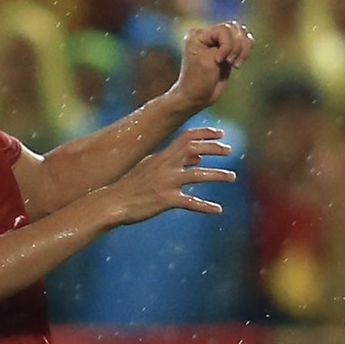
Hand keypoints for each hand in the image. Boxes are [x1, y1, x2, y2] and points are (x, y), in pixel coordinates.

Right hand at [105, 129, 232, 226]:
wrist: (113, 202)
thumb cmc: (133, 185)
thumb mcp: (153, 167)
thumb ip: (176, 161)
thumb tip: (198, 157)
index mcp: (162, 156)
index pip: (186, 137)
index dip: (205, 133)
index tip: (221, 133)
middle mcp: (165, 166)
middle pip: (194, 149)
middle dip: (214, 148)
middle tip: (230, 150)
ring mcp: (166, 183)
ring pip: (198, 175)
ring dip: (217, 175)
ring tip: (231, 176)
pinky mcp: (166, 200)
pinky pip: (191, 203)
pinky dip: (205, 206)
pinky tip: (218, 210)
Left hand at [171, 22, 251, 109]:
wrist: (197, 96)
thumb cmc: (198, 80)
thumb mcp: (209, 60)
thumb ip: (224, 46)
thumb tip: (242, 36)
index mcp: (199, 35)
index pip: (223, 30)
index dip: (227, 45)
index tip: (219, 61)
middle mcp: (208, 35)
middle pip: (234, 29)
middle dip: (237, 47)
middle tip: (229, 63)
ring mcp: (219, 43)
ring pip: (241, 34)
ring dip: (243, 49)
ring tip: (235, 64)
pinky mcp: (228, 51)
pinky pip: (244, 42)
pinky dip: (246, 50)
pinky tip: (240, 61)